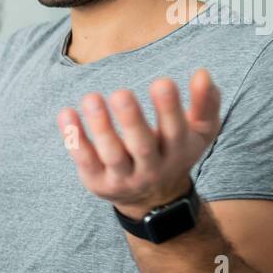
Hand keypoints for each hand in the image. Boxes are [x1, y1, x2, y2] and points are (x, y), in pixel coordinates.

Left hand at [56, 68, 220, 217]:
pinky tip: (66, 113)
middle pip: (142, 147)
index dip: (169, 108)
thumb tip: (202, 73)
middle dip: (132, 120)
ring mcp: (123, 177)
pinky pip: (84, 160)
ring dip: (101, 127)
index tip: (162, 81)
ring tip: (92, 98)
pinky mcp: (98, 181)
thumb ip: (205, 103)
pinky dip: (74, 138)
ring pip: (112, 155)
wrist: (153, 199)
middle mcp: (151, 168)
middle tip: (121, 93)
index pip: (175, 131)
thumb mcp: (199, 131)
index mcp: (178, 152)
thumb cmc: (174, 151)